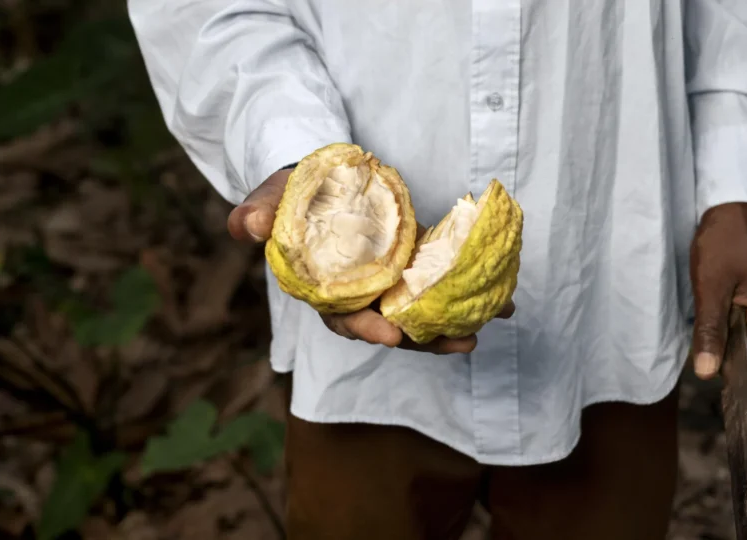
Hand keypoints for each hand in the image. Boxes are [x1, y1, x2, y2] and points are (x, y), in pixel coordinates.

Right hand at [226, 168, 514, 353]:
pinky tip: (502, 296)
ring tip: (494, 320)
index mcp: (325, 289)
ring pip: (421, 312)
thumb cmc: (290, 195)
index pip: (343, 318)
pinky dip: (468, 291)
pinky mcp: (410, 267)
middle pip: (393, 326)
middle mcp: (359, 294)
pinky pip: (438, 284)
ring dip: (456, 321)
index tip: (390, 334)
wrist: (314, 181)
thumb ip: (259, 212)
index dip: (365, 328)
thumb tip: (244, 225)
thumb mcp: (271, 198)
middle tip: (463, 343)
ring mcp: (387, 284)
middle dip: (426, 340)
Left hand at [689, 203, 746, 378]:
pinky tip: (719, 295)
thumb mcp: (709, 288)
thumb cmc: (721, 242)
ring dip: (728, 325)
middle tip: (701, 318)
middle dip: (726, 341)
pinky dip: (733, 312)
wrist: (732, 204)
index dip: (725, 362)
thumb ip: (710, 332)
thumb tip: (706, 374)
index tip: (700, 356)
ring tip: (711, 301)